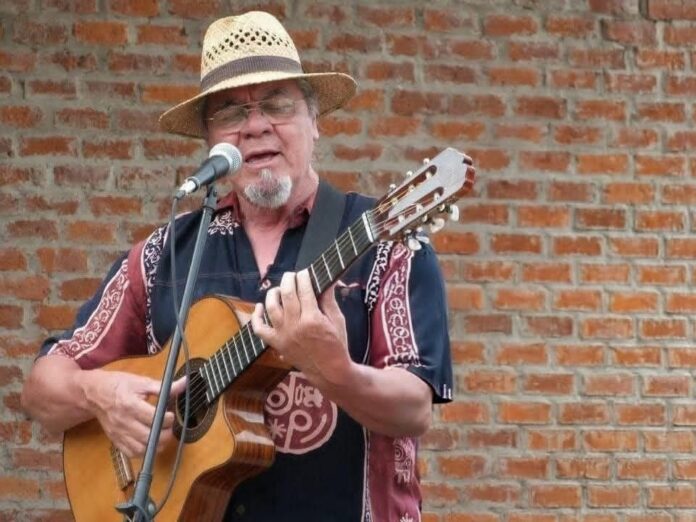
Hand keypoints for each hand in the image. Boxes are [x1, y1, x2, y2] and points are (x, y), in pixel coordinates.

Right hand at [81, 370, 186, 457]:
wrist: (95, 394)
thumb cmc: (118, 385)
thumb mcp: (141, 382)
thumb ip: (164, 387)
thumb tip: (184, 383)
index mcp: (130, 405)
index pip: (153, 418)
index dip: (167, 419)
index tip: (170, 414)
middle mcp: (123, 422)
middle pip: (148, 437)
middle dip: (165, 434)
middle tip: (169, 427)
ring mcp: (119, 434)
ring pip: (141, 449)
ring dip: (157, 445)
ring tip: (162, 435)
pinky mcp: (116, 441)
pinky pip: (132, 453)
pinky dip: (145, 452)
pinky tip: (151, 442)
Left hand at [251, 270, 352, 386]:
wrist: (330, 372)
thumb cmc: (337, 345)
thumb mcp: (338, 320)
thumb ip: (329, 300)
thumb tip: (328, 281)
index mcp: (313, 319)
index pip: (304, 289)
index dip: (304, 277)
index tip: (305, 272)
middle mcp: (295, 325)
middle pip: (287, 294)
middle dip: (289, 279)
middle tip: (292, 275)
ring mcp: (284, 335)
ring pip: (271, 307)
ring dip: (274, 293)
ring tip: (280, 289)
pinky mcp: (277, 344)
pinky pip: (260, 329)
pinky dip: (256, 317)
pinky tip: (260, 306)